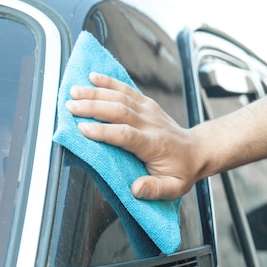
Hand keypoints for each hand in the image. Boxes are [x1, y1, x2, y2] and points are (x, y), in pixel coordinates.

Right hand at [65, 72, 202, 200]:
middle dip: (93, 107)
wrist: (196, 150)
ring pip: (120, 97)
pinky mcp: (146, 103)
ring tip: (74, 92)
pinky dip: (109, 82)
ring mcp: (148, 111)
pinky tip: (93, 76)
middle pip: (119, 111)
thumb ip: (155, 190)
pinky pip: (127, 89)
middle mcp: (150, 123)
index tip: (83, 129)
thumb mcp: (173, 188)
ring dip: (96, 92)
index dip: (104, 131)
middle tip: (70, 107)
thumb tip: (136, 190)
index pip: (126, 134)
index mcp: (153, 144)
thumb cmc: (181, 171)